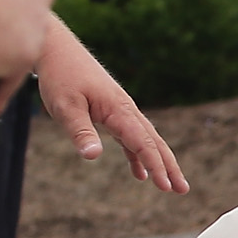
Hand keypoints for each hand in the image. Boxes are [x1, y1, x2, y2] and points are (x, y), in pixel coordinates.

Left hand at [35, 22, 187, 191]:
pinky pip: (131, 137)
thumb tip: (93, 156)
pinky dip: (137, 155)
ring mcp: (120, 109)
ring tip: (170, 184)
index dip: (156, 166)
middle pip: (154, 142)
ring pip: (146, 139)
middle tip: (182, 190)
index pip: (143, 143)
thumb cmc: (60, 75)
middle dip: (169, 166)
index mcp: (118, 109)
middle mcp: (125, 109)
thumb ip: (81, 132)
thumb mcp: (65, 106)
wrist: (56, 48)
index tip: (166, 187)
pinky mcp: (111, 110)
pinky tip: (139, 173)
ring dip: (159, 162)